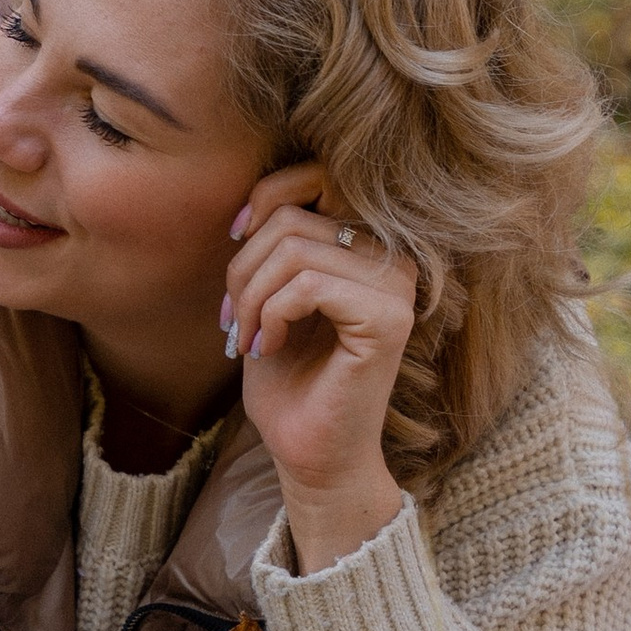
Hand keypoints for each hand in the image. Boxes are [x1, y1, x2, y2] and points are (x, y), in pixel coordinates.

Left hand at [223, 167, 418, 570]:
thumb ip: (274, 245)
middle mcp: (394, 259)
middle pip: (293, 216)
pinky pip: (308, 284)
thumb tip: (248, 207)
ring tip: (246, 338)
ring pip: (295, 249)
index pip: (318, 175)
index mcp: (370, 246)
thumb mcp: (269, 296)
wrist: (309, 455)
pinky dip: (271, 314)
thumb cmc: (289, 381)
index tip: (233, 240)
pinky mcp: (388, 320)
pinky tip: (268, 346)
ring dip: (251, 297)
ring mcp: (396, 288)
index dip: (264, 197)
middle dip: (243, 268)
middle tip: (233, 321)